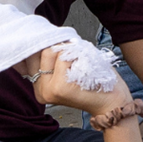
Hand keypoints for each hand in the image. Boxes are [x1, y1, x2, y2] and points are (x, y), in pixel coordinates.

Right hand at [16, 46, 130, 119]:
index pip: (29, 58)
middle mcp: (40, 90)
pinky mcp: (60, 87)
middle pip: (39, 52)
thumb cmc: (95, 83)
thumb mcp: (70, 70)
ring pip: (50, 52)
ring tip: (80, 62)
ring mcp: (48, 90)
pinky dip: (77, 55)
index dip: (43, 45)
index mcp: (39, 87)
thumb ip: (53, 60)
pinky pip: (64, 56)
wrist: (113, 103)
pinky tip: (86, 66)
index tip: (56, 42)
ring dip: (69, 50)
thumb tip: (42, 38)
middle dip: (58, 46)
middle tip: (74, 53)